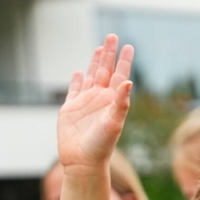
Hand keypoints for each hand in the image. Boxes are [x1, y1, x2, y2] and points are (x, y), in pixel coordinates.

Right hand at [57, 34, 134, 171]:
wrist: (83, 163)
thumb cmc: (101, 146)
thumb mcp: (113, 123)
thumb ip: (121, 103)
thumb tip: (129, 81)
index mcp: (113, 101)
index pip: (120, 76)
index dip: (124, 61)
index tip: (129, 46)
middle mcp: (100, 100)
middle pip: (106, 71)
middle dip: (109, 54)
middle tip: (113, 36)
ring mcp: (86, 103)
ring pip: (92, 77)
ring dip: (95, 62)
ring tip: (100, 48)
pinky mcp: (71, 110)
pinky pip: (75, 91)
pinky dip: (77, 81)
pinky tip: (80, 72)